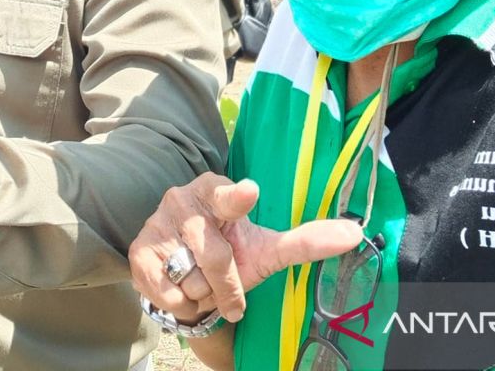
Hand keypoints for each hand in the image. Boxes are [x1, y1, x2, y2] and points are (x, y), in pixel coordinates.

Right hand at [130, 172, 362, 323]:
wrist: (187, 276)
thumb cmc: (232, 252)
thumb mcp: (268, 248)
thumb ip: (307, 240)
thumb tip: (356, 233)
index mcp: (215, 189)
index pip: (229, 195)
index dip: (238, 197)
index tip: (250, 192)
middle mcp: (182, 199)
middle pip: (217, 259)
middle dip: (228, 286)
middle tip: (228, 290)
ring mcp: (156, 224)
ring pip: (193, 279)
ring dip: (204, 295)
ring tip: (202, 283)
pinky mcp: (139, 253)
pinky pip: (170, 294)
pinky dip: (183, 304)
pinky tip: (182, 290)